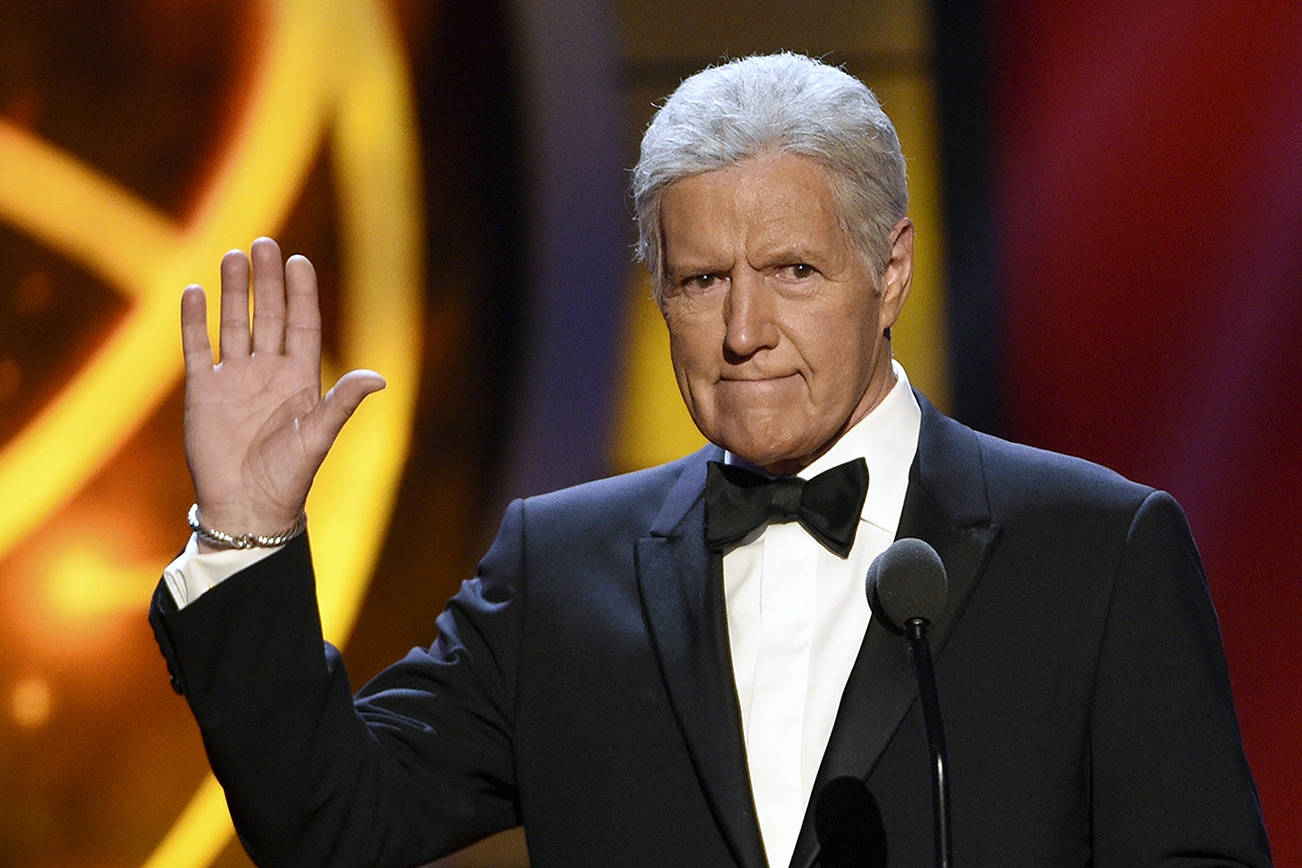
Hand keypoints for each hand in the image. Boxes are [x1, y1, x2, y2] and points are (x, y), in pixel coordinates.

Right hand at [181, 237, 384, 549]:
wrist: (247, 507)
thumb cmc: (289, 477)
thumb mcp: (319, 436)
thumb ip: (343, 402)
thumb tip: (379, 378)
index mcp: (300, 379)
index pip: (301, 325)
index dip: (301, 293)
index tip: (299, 261)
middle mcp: (268, 372)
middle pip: (267, 315)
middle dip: (265, 281)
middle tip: (263, 243)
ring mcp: (234, 379)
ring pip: (233, 325)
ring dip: (232, 292)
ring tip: (232, 256)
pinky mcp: (203, 392)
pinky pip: (197, 349)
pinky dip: (194, 322)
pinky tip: (194, 292)